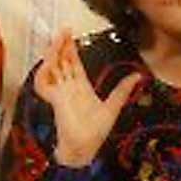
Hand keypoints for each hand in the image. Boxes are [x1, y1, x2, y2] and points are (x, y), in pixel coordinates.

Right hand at [33, 30, 142, 166]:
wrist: (85, 149)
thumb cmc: (95, 132)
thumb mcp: (113, 106)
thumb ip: (122, 89)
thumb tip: (138, 75)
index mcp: (81, 87)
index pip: (73, 62)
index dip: (70, 48)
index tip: (69, 34)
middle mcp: (68, 88)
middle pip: (61, 61)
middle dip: (60, 45)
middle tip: (63, 31)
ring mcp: (60, 93)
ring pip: (52, 68)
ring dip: (52, 54)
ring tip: (57, 41)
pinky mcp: (55, 101)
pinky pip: (43, 85)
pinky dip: (43, 74)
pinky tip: (48, 63)